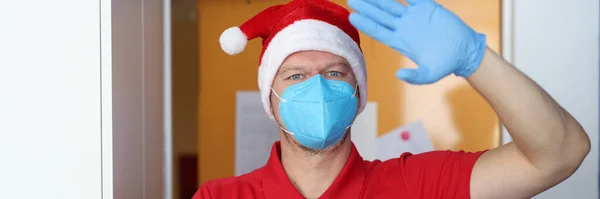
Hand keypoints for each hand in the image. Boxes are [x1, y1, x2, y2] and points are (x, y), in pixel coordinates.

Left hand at [347, 0, 486, 83]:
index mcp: (401, 42)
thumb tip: (399, 74)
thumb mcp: (430, 75)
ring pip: (393, 4)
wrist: (465, 50)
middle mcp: (404, 28)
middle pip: (381, 16)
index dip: (366, 24)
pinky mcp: (428, 8)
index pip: (379, 31)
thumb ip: (415, 77)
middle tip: (351, 0)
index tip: (352, 17)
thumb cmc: (446, 64)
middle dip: (367, 8)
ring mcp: (414, 17)